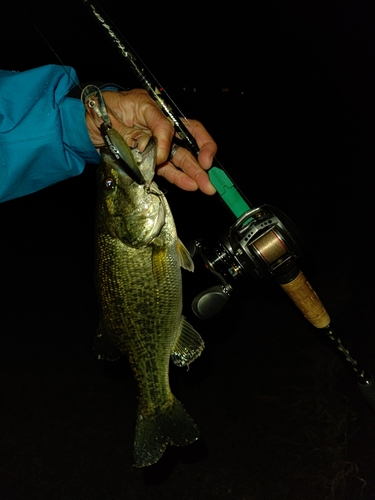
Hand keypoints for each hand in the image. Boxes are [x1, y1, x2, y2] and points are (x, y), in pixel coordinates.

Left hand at [85, 89, 216, 194]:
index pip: (187, 128)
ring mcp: (158, 148)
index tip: (192, 157)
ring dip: (193, 175)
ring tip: (205, 187)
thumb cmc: (110, 105)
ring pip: (181, 161)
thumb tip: (163, 152)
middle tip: (209, 179)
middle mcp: (165, 131)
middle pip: (189, 147)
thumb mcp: (136, 104)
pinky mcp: (149, 161)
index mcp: (164, 114)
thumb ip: (156, 124)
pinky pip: (166, 170)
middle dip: (201, 163)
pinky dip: (178, 179)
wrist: (90, 119)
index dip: (195, 143)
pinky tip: (189, 186)